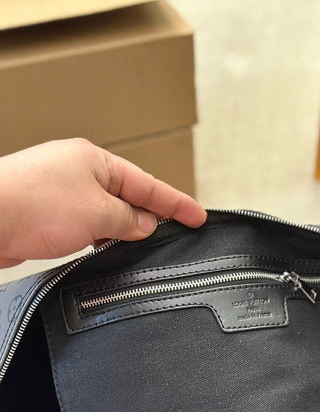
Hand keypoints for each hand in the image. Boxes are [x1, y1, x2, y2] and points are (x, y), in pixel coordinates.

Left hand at [0, 138, 206, 267]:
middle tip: (173, 235)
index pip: (148, 183)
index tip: (198, 216)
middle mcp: (78, 172)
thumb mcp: (96, 213)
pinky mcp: (47, 214)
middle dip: (149, 217)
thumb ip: (127, 219)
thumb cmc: (30, 204)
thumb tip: (144, 225)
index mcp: (95, 161)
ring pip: (106, 213)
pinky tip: (101, 250)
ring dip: (120, 231)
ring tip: (134, 247)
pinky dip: (98, 238)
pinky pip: (86, 225)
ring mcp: (61, 193)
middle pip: (128, 196)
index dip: (177, 203)